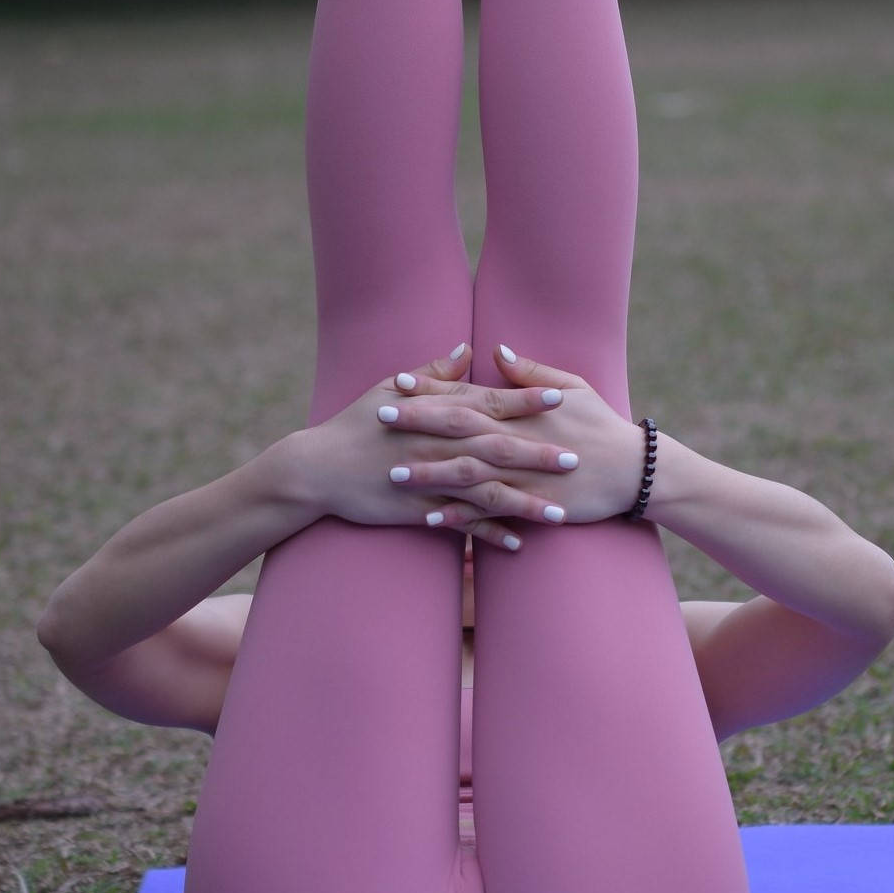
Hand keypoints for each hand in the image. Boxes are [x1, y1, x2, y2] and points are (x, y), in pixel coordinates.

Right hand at [305, 345, 575, 549]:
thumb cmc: (354, 424)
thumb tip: (467, 348)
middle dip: (538, 453)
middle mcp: (438, 445)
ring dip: (525, 502)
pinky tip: (518, 544)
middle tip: (576, 458)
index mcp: (435, 412)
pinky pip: (462, 525)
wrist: (317, 469)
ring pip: (486, 491)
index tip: (561, 399)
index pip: (489, 402)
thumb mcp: (390, 387)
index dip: (526, 401)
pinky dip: (489, 535)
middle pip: (498, 447)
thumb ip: (434, 372)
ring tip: (561, 513)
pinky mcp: (420, 511)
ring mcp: (430, 480)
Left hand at [389, 344, 647, 523]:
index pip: (468, 395)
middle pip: (458, 429)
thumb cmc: (602, 424)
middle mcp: (517, 439)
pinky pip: (489, 513)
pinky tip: (431, 518)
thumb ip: (530, 372)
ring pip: (467, 473)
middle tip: (378, 417)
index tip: (396, 382)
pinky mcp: (531, 504)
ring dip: (429, 473)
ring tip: (392, 474)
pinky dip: (460, 516)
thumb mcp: (573, 387)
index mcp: (521, 410)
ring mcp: (523, 473)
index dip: (431, 389)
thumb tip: (496, 351)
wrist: (634, 470)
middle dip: (417, 424)